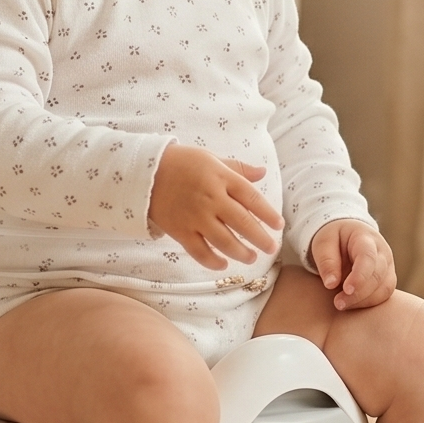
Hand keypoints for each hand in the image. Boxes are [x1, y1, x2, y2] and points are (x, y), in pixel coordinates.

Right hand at [150, 145, 280, 269]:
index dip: (268, 214)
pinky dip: (212, 261)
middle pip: (242, 222)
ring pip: (224, 241)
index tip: (278, 225)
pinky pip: (199, 251)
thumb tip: (263, 172)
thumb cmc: (182, 163)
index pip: (252, 198)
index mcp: (221, 178)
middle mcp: (211, 198)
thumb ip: (238, 168)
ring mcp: (195, 216)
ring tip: (251, 258)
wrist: (145, 173)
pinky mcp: (180, 230)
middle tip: (272, 248)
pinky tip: (223, 264)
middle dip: (260, 238)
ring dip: (241, 253)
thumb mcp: (211, 158)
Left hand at [310, 219, 395, 309]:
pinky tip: (351, 305)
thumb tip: (330, 284)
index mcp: (366, 238)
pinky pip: (383, 295)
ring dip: (364, 301)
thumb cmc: (334, 240)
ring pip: (384, 288)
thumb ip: (326, 261)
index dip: (360, 275)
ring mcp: (388, 267)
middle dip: (359, 293)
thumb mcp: (323, 243)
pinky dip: (368, 303)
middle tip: (338, 303)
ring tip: (342, 305)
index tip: (346, 290)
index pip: (368, 257)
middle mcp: (382, 252)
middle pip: (377, 275)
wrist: (348, 238)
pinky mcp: (387, 280)